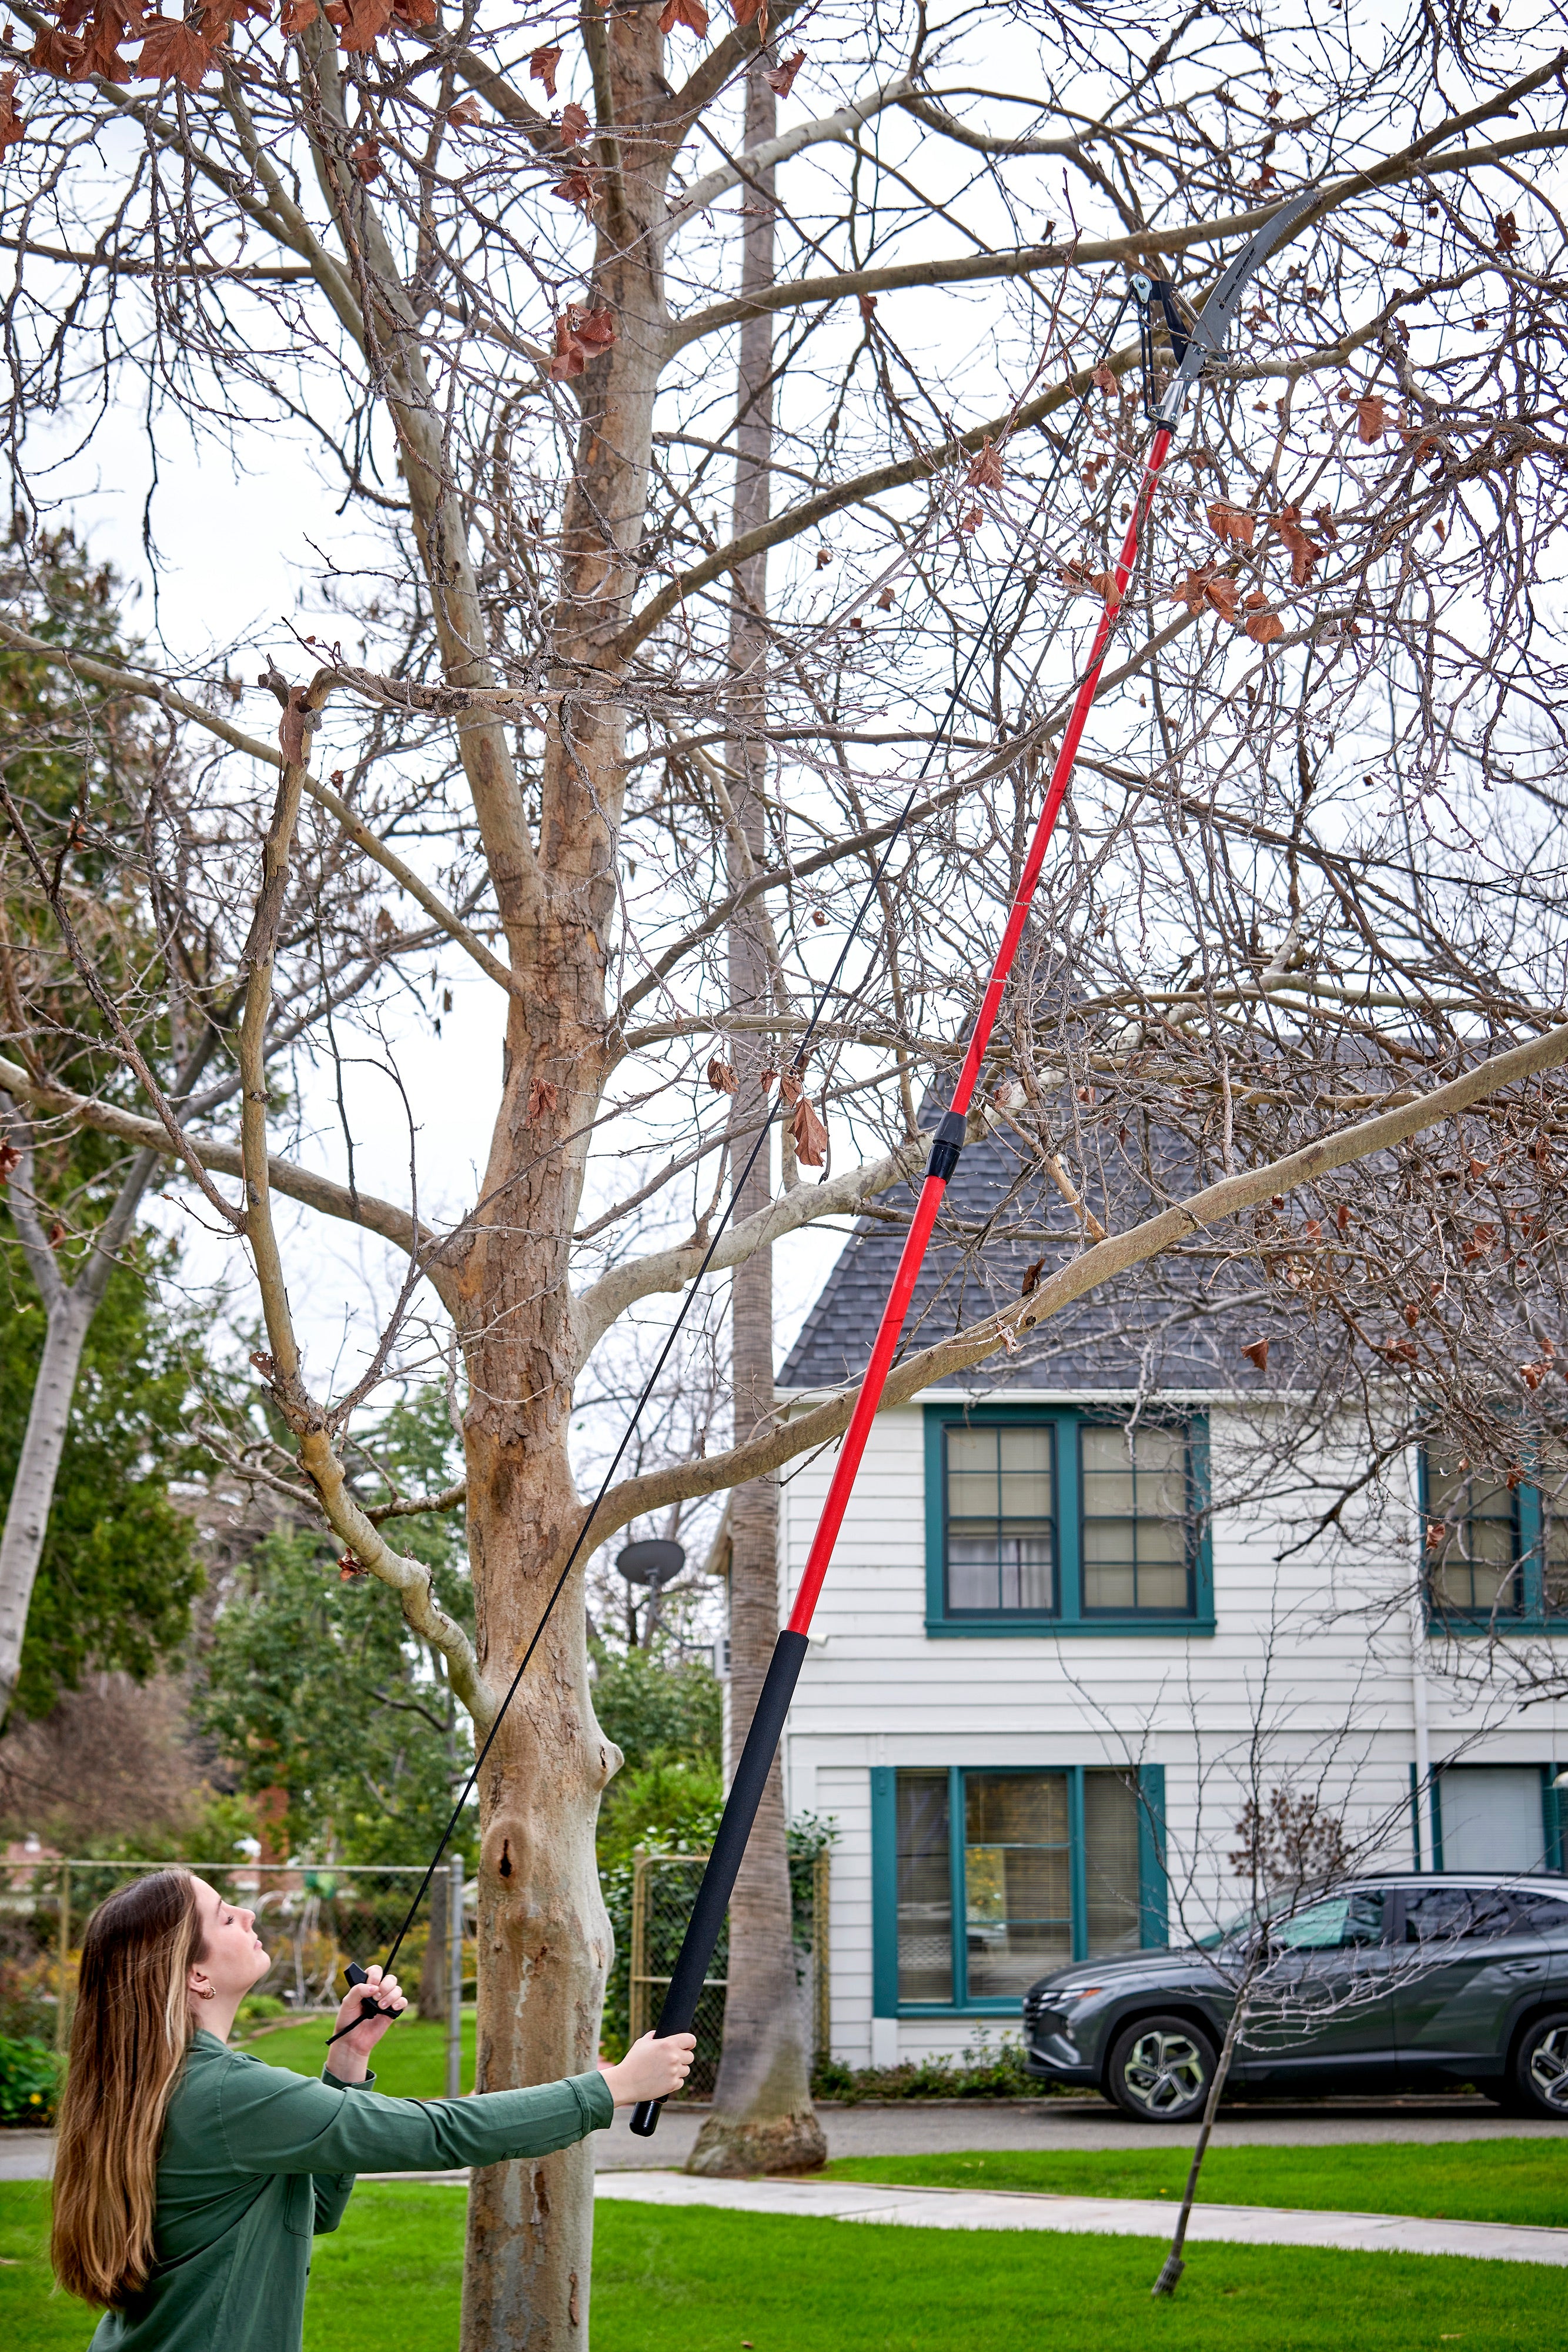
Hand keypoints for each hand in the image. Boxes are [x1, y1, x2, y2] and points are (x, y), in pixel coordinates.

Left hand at [324, 1965, 405, 2082]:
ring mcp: (386, 2001)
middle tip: (375, 1998)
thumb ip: (358, 1990)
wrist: (352, 2041)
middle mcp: (377, 1991)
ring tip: (380, 2007)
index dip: (375, 1976)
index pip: (376, 1970)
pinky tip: (392, 2008)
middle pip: (390, 1978)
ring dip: (390, 1996)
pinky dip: (400, 2003)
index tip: (371, 1986)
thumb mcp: (347, 2003)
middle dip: (385, 1986)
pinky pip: (403, 2002)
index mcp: (366, 1985)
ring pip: (397, 1989)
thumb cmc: (347, 2020)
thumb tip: (374, 1988)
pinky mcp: (392, 2012)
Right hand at [598, 2030, 695, 2107]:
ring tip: (665, 2070)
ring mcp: (674, 2073)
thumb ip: (654, 2036)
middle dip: (683, 2057)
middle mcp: (674, 2058)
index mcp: (668, 2044)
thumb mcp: (642, 2042)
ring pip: (686, 2070)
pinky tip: (664, 2078)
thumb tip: (660, 2035)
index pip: (691, 2040)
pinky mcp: (672, 2085)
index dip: (690, 2042)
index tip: (687, 2045)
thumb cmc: (632, 2061)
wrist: (625, 2082)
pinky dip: (674, 2081)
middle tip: (672, 2059)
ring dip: (679, 2069)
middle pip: (690, 2057)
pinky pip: (680, 2082)